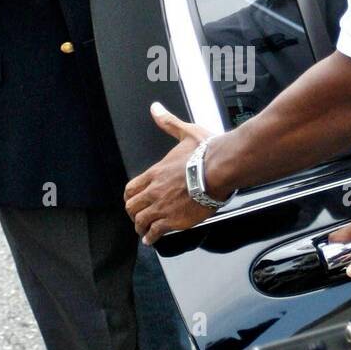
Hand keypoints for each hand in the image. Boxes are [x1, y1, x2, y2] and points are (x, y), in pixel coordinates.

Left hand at [124, 101, 214, 243]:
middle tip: (136, 218)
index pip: (132, 187)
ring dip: (140, 227)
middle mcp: (154, 190)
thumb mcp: (185, 132)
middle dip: (133, 213)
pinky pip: (156, 232)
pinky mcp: (174, 219)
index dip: (129, 196)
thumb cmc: (207, 152)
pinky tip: (152, 240)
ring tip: (143, 232)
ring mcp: (162, 206)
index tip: (131, 200)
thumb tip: (156, 109)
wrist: (221, 168)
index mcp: (156, 172)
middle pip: (132, 206)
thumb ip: (168, 122)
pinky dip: (151, 237)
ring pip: (141, 221)